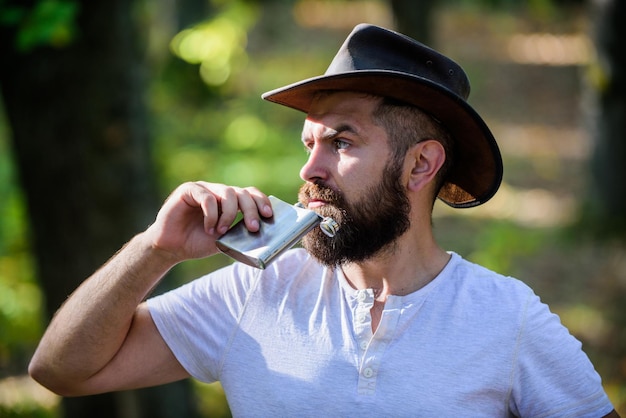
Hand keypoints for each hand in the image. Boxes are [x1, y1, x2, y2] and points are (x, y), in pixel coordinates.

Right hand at [145, 182, 272, 262]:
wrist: (172, 248)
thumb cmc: (198, 243)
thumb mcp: (225, 241)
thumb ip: (240, 234)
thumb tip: (262, 235)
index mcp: (229, 201)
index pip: (250, 194)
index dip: (261, 201)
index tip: (269, 215)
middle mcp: (218, 192)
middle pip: (242, 193)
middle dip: (251, 210)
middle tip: (253, 227)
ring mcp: (204, 189)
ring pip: (227, 193)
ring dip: (229, 214)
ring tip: (222, 231)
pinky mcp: (189, 190)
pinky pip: (207, 197)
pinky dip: (212, 214)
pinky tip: (208, 228)